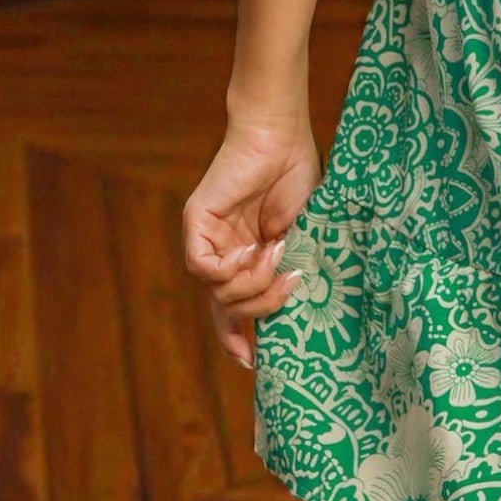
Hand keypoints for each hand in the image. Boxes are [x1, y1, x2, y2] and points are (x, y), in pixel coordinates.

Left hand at [182, 120, 322, 367]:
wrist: (281, 137)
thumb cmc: (297, 175)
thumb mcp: (304, 234)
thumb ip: (291, 267)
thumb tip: (294, 303)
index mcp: (249, 257)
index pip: (233, 309)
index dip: (238, 338)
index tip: (251, 363)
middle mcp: (225, 253)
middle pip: (228, 308)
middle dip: (262, 306)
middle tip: (289, 283)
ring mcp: (209, 239)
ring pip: (217, 293)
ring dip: (251, 284)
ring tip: (274, 255)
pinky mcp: (196, 222)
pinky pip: (201, 268)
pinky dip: (226, 270)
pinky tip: (249, 251)